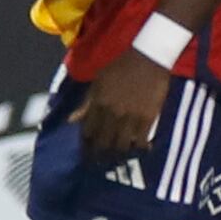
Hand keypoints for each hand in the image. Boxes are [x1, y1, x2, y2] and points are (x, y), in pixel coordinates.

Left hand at [76, 47, 172, 161]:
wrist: (148, 56)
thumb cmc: (121, 66)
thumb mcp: (99, 81)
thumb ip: (87, 103)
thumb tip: (72, 120)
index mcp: (98, 103)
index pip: (87, 132)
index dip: (86, 145)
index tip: (86, 153)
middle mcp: (112, 113)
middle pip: (103, 143)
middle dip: (99, 155)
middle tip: (99, 163)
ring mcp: (131, 117)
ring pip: (121, 145)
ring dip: (118, 154)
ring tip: (118, 159)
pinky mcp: (148, 118)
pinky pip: (141, 141)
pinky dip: (139, 148)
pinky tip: (140, 150)